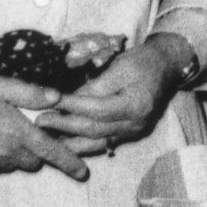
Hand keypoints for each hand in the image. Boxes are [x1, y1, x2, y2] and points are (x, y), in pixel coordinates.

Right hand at [0, 67, 84, 182]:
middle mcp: (5, 154)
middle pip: (33, 160)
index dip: (70, 163)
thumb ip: (30, 94)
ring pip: (12, 164)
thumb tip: (58, 98)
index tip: (83, 172)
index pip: (52, 152)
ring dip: (12, 152)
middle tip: (21, 128)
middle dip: (34, 148)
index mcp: (16, 132)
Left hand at [34, 32, 190, 151]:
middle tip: (39, 122)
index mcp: (136, 105)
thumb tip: (68, 99)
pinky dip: (82, 145)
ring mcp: (133, 133)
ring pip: (96, 143)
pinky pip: (102, 143)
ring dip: (69, 143)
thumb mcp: (120, 66)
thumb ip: (96, 85)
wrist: (166, 68)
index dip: (71, 105)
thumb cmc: (143, 62)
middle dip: (64, 126)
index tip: (48, 100)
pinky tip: (65, 144)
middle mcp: (135, 124)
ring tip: (46, 139)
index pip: (97, 109)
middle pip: (94, 129)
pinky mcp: (128, 135)